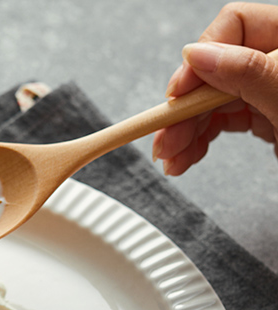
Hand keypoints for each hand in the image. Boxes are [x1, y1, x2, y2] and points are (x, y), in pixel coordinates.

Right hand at [152, 2, 277, 174]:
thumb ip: (247, 73)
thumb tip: (198, 56)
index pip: (234, 28)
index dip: (199, 60)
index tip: (176, 97)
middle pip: (215, 70)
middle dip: (185, 109)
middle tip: (164, 141)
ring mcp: (271, 88)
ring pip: (213, 100)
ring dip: (186, 132)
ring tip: (171, 160)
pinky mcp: (266, 115)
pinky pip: (223, 122)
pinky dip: (200, 141)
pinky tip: (186, 157)